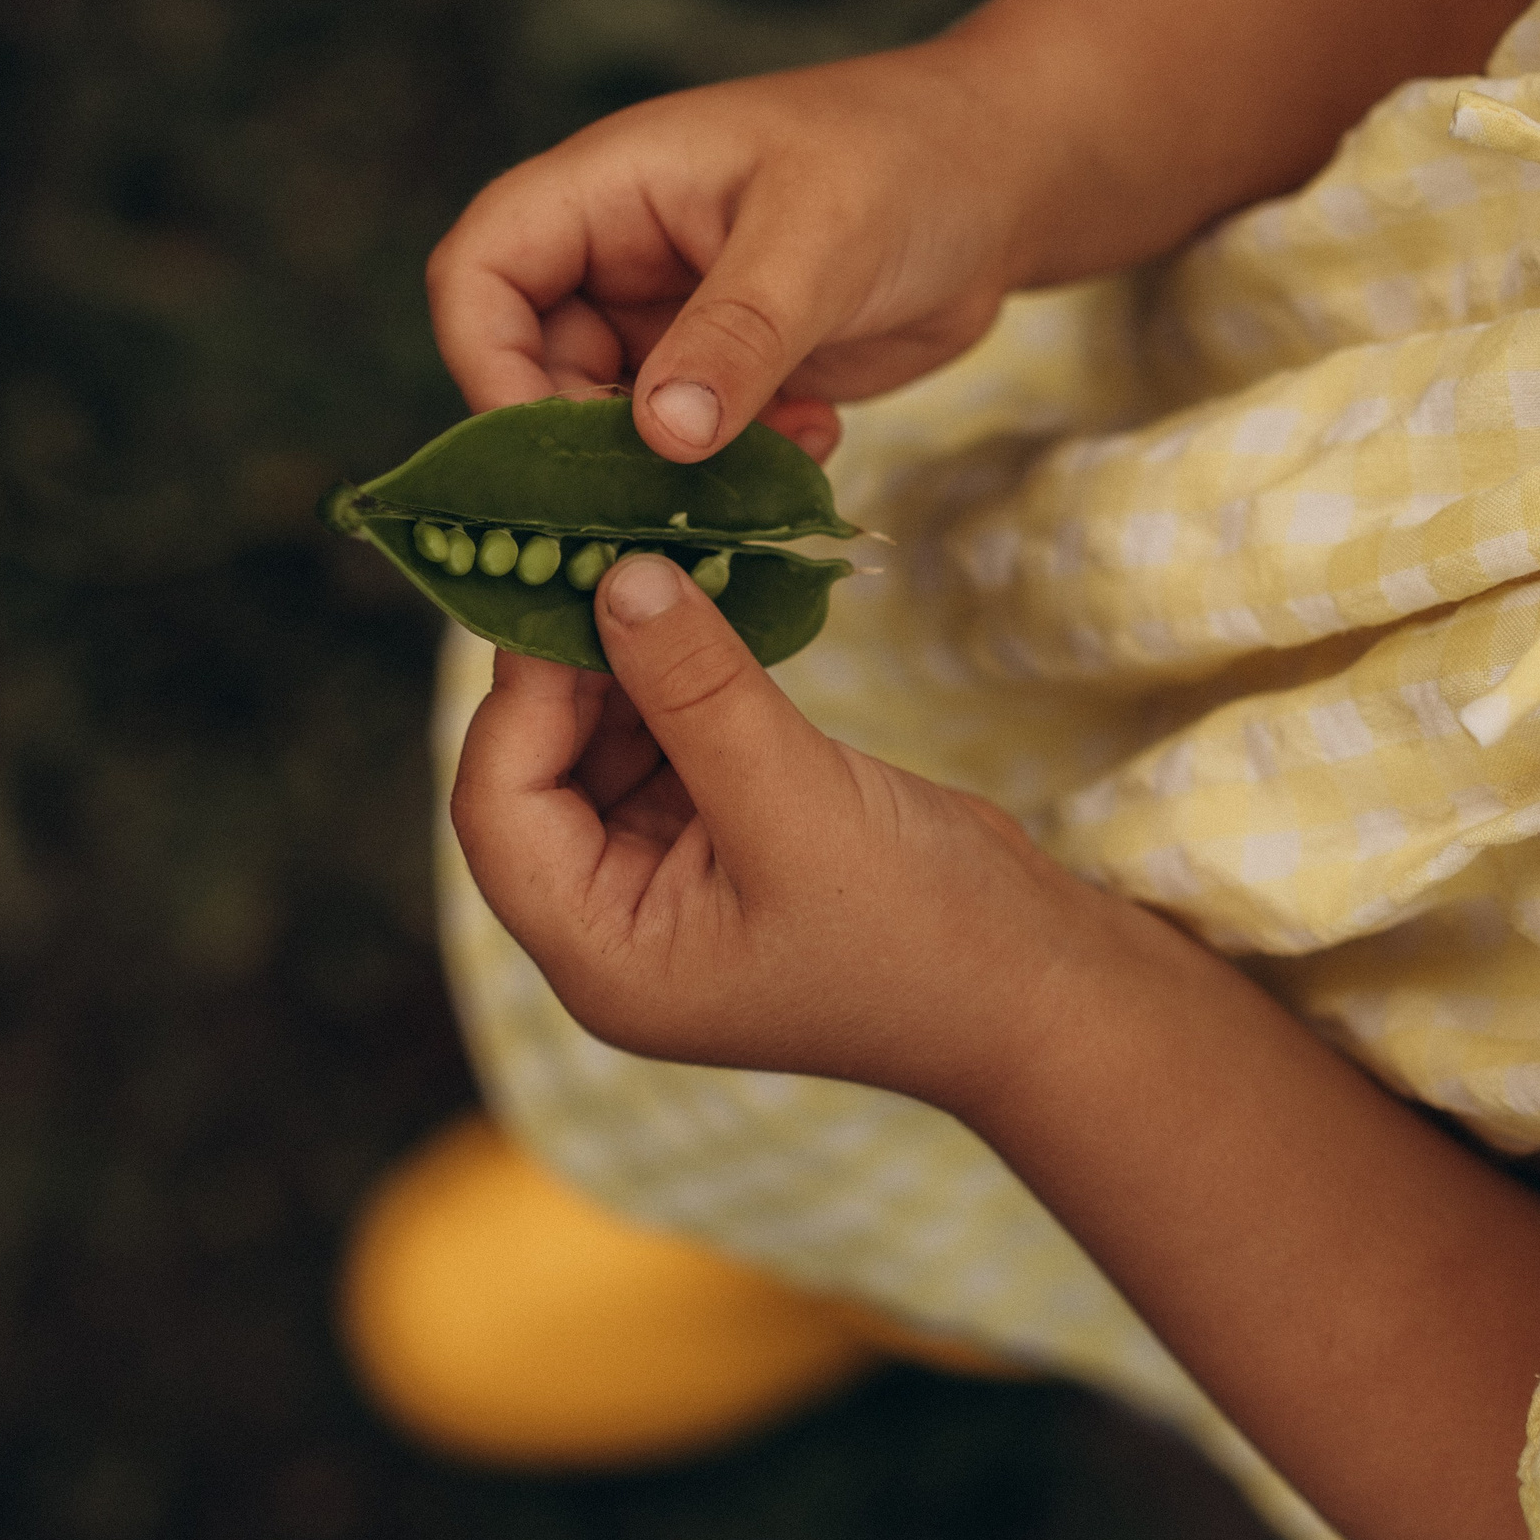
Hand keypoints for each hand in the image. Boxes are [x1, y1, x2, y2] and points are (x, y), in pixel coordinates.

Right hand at [426, 42, 1030, 465]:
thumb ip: (738, 336)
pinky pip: (685, 452)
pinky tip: (812, 442)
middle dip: (587, 449)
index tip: (549, 453)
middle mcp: (617, 258)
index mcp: (608, 191)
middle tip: (661, 505)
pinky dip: (733, 472)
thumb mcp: (823, 239)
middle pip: (529, 371)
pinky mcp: (722, 378)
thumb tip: (661, 437)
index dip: (486, 366)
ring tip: (761, 471)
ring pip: (609, 428)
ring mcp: (667, 322)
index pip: (478, 275)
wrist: (1009, 181)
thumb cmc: (912, 162)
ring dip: (671, 473)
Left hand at [449, 549, 1123, 1102]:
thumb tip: (613, 576)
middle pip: (537, 769)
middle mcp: (612, 921)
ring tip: (662, 558)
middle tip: (607, 549)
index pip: (499, 809)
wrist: (1039, 989)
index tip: (572, 587)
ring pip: (600, 743)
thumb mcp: (797, 803)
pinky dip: (681, 672)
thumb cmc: (919, 933)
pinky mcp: (720, 835)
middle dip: (573, 664)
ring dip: (629, 655)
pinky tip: (706, 601)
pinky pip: (668, 738)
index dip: (522, 695)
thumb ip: (697, 691)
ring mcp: (666, 879)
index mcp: (602, 954)